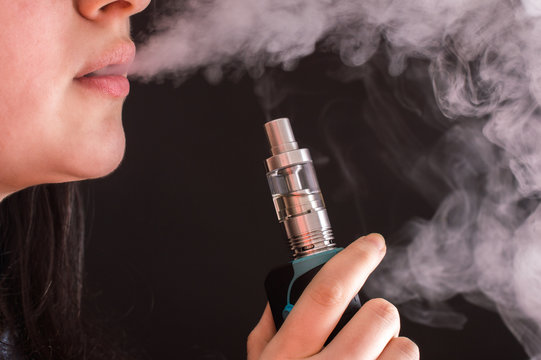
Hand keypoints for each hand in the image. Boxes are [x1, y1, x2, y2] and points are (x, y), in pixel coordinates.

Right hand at [247, 233, 418, 359]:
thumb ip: (267, 330)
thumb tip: (279, 300)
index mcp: (290, 352)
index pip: (328, 290)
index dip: (355, 259)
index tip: (372, 244)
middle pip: (377, 315)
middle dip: (377, 310)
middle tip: (363, 323)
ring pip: (403, 345)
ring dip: (391, 342)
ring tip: (369, 354)